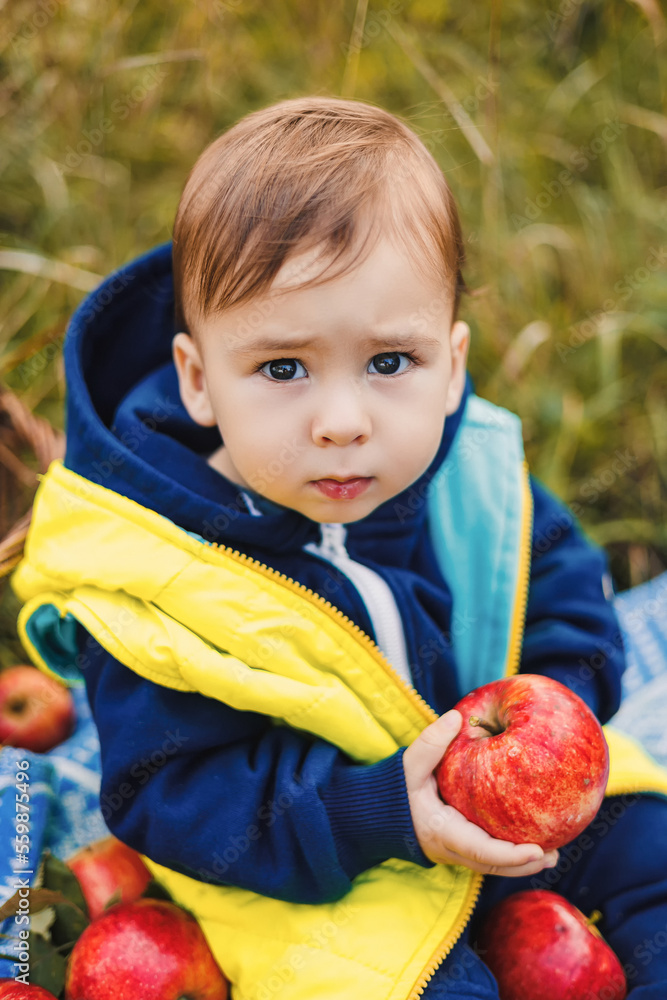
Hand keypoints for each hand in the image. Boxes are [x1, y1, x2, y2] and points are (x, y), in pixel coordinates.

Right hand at [403, 709, 559, 876]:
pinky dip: (511, 853)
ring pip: (493, 865)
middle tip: (553, 854)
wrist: (380, 811)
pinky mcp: (460, 847)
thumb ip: (430, 742)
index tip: (537, 850)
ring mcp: (456, 852)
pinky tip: (532, 839)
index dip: (509, 855)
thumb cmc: (397, 787)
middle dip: (523, 865)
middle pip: (492, 865)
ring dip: (522, 863)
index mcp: (442, 831)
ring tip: (553, 852)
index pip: (480, 850)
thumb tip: (457, 717)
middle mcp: (451, 849)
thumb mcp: (409, 764)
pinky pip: (489, 854)